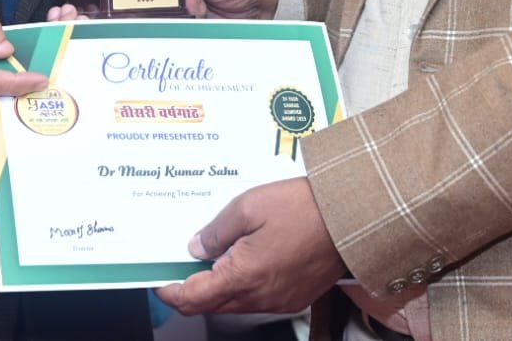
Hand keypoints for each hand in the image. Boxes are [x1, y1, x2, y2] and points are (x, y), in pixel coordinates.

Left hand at [157, 177, 345, 315]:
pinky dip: (245, 285)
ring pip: (236, 303)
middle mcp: (261, 296)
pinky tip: (246, 261)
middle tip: (181, 268)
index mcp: (244, 276)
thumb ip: (217, 231)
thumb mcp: (248, 206)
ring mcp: (280, 300)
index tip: (161, 282)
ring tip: (215, 258)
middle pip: (212, 305)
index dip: (171, 292)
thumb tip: (197, 247)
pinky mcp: (295, 297)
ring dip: (220, 287)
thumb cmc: (306, 209)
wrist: (350, 218)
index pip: (193, 298)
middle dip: (192, 290)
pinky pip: (259, 299)